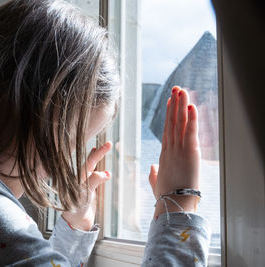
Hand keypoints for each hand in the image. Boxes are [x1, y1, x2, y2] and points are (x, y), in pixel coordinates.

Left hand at [61, 141, 111, 230]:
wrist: (75, 223)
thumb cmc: (77, 209)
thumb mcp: (85, 195)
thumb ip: (93, 182)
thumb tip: (105, 173)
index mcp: (77, 178)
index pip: (89, 161)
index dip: (98, 153)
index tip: (107, 145)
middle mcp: (80, 179)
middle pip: (89, 162)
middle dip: (98, 153)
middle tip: (108, 143)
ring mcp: (84, 184)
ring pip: (91, 167)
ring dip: (96, 159)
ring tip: (99, 149)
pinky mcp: (88, 190)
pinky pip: (94, 176)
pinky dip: (99, 170)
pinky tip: (102, 169)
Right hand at [148, 86, 200, 217]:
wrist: (173, 205)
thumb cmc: (166, 197)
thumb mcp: (157, 185)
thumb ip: (154, 175)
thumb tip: (153, 168)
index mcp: (164, 156)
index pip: (167, 131)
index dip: (169, 115)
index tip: (170, 103)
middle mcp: (170, 149)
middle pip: (172, 123)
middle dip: (174, 105)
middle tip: (176, 89)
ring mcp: (179, 150)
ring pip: (180, 124)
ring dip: (181, 106)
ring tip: (181, 91)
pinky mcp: (190, 153)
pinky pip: (190, 132)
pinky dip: (191, 119)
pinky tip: (192, 106)